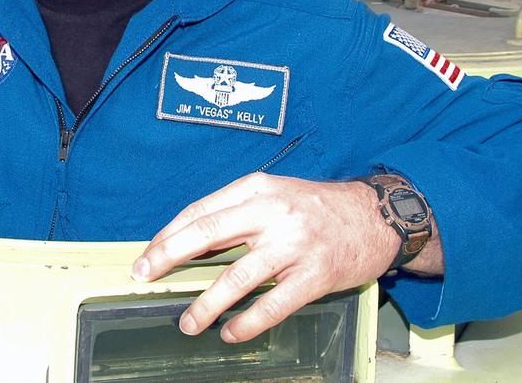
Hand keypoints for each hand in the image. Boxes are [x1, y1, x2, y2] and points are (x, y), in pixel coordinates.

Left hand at [131, 173, 400, 342]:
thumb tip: (188, 242)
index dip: (169, 234)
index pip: (201, 211)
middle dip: (169, 256)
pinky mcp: (314, 275)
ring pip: (237, 277)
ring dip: (206, 303)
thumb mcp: (274, 195)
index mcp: (257, 189)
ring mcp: (294, 245)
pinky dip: (247, 322)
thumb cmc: (317, 208)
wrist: (377, 216)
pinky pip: (273, 305)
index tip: (147, 254)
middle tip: (145, 276)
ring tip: (188, 322)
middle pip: (208, 234)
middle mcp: (272, 212)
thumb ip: (237, 212)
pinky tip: (231, 332)